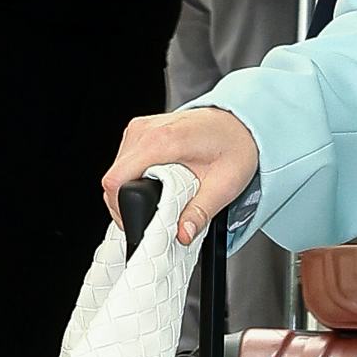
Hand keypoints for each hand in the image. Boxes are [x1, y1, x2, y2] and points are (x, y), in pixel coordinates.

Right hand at [103, 106, 258, 242]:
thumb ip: (201, 211)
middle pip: (114, 178)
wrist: (241, 123)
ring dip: (132, 191)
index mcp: (163, 141)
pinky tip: (158, 182)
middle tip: (156, 217)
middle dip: (128, 204)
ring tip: (161, 197)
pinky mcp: (142, 131)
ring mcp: (141, 128)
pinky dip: (136, 178)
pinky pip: (126, 161)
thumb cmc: (236, 145)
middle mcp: (146, 130)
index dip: (121, 208)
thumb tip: (183, 234)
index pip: (117, 180)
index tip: (138, 223)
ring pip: (118, 171)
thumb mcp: (226, 184)